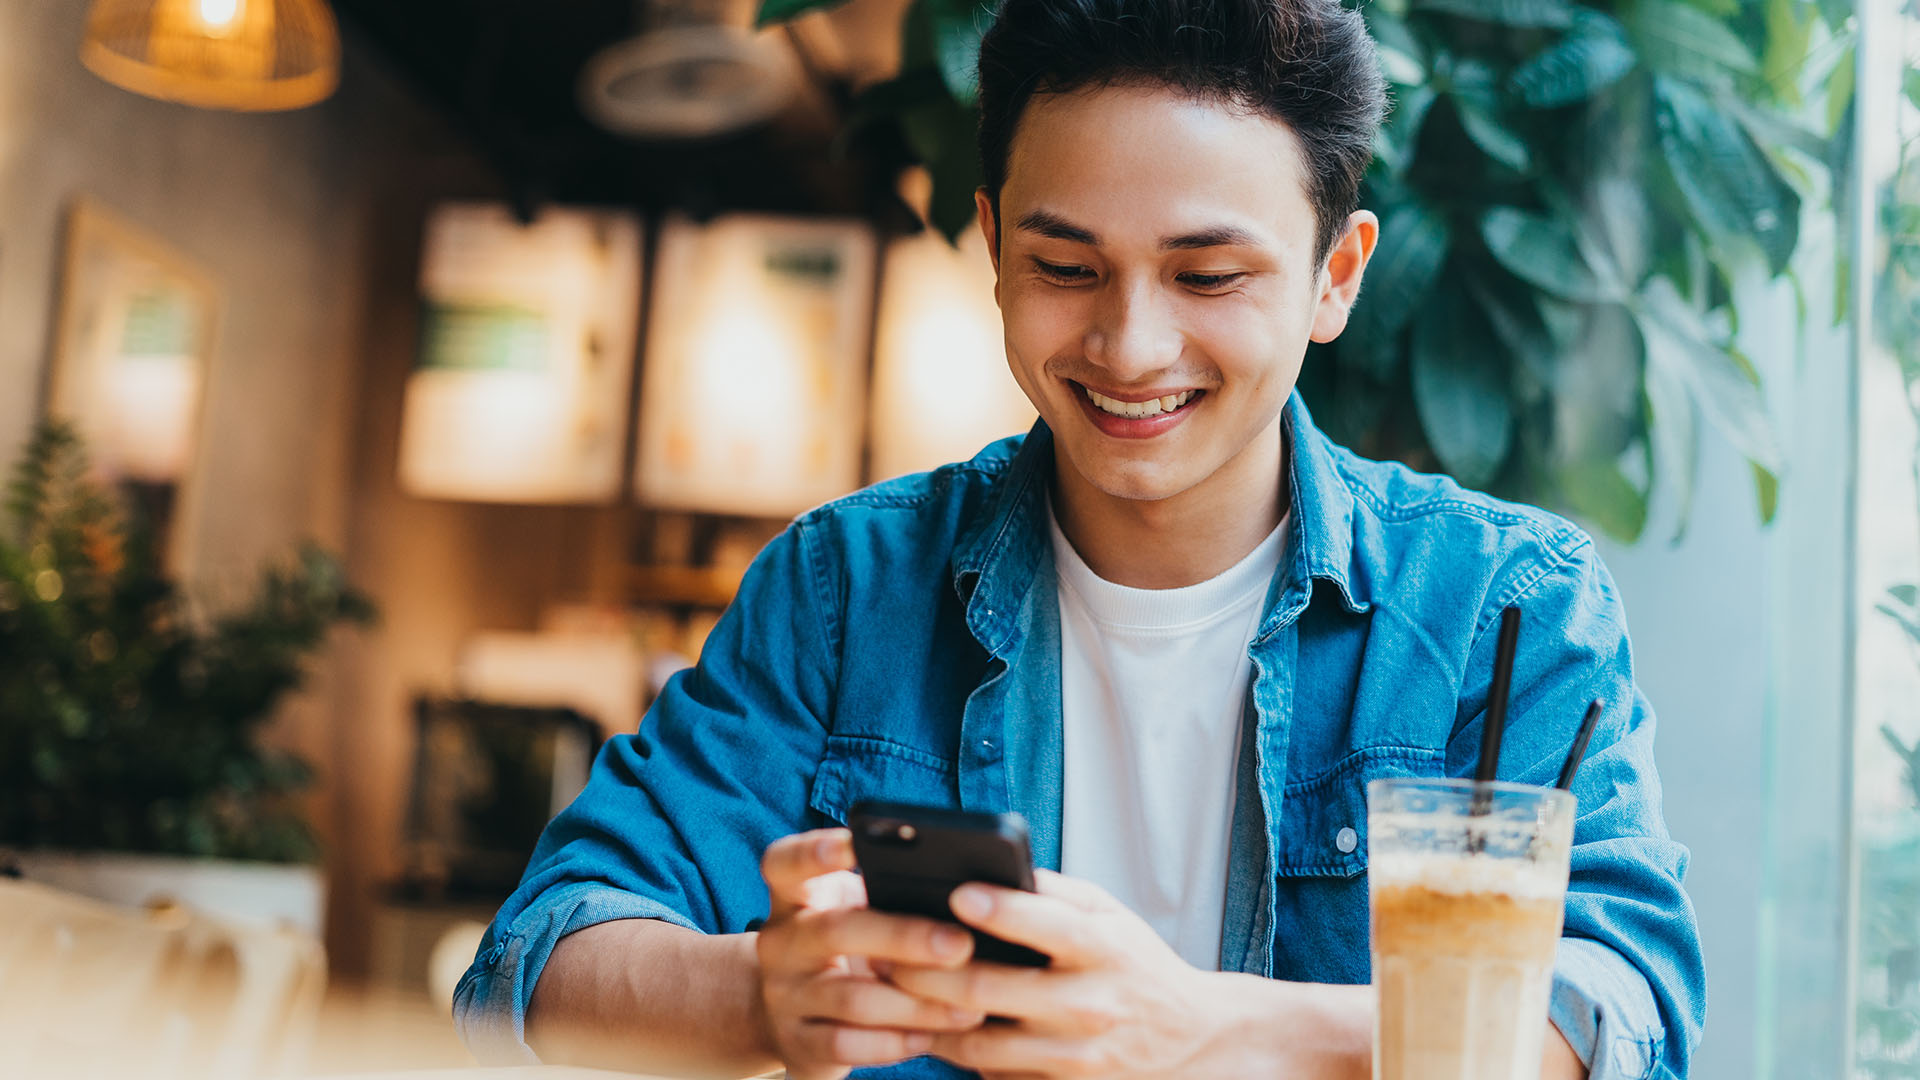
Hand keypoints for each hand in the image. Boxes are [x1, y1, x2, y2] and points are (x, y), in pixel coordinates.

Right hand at [755, 829, 987, 1079]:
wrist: (788, 1015)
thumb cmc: (843, 948)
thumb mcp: (851, 912)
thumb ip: (886, 896)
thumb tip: (969, 891)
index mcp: (793, 898)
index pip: (785, 863)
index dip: (815, 851)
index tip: (855, 841)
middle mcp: (780, 943)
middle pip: (835, 931)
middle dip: (904, 937)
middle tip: (960, 944)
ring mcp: (784, 996)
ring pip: (852, 998)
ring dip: (917, 1003)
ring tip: (969, 1006)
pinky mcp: (797, 1043)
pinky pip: (848, 1045)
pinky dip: (895, 1043)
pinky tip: (932, 1037)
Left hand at [882, 871, 1252, 1078]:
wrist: (1189, 1039)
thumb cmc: (1134, 964)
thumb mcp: (1110, 916)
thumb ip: (1053, 893)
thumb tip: (988, 869)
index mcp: (1104, 949)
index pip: (1049, 925)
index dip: (1001, 909)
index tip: (957, 890)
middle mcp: (1089, 1004)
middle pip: (990, 990)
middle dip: (925, 970)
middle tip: (882, 950)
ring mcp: (1074, 1056)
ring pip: (978, 1042)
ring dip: (924, 1017)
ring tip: (888, 990)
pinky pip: (992, 1074)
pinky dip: (953, 1051)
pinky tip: (925, 1026)